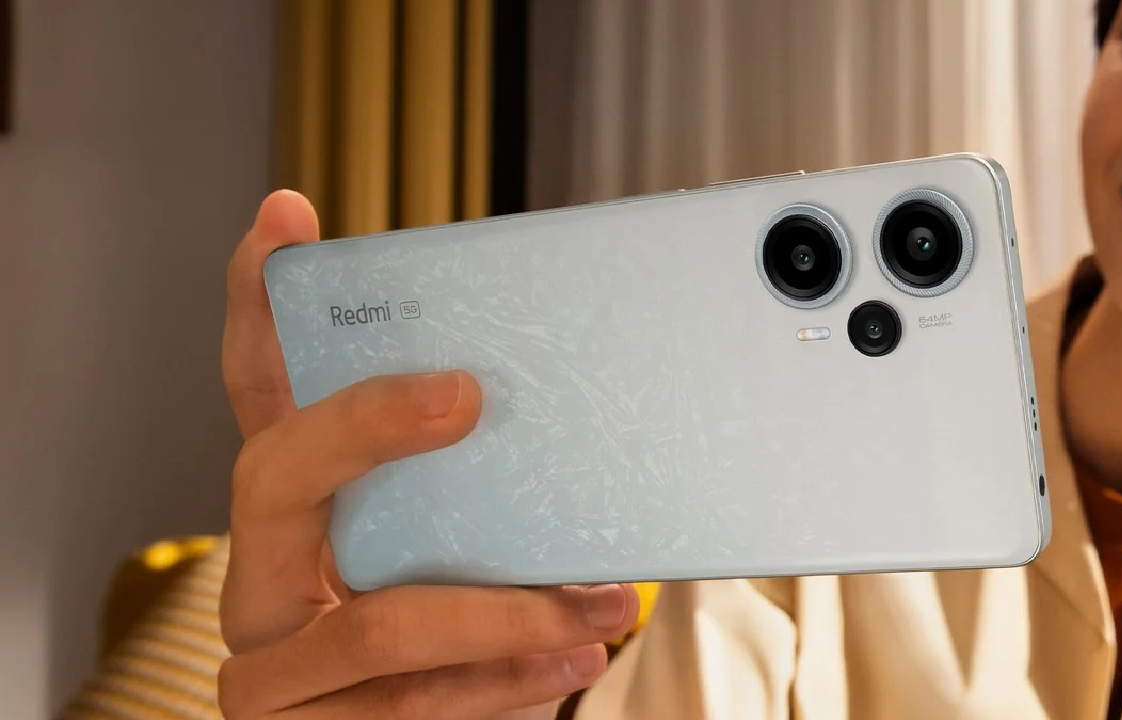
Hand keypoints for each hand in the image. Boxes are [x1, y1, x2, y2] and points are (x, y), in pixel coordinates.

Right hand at [217, 191, 639, 718]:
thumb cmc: (439, 643)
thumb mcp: (446, 553)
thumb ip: (470, 489)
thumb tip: (556, 399)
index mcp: (291, 517)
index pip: (255, 395)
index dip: (257, 310)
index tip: (286, 221)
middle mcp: (259, 578)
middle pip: (273, 474)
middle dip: (367, 423)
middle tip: (463, 395)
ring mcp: (270, 666)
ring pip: (375, 620)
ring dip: (502, 612)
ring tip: (599, 604)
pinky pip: (407, 708)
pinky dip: (499, 690)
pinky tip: (564, 669)